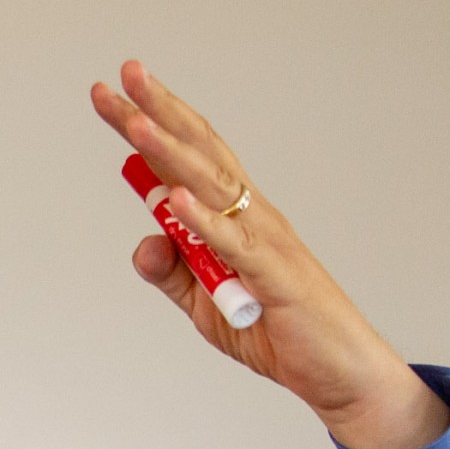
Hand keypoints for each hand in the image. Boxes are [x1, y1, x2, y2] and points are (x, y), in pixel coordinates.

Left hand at [89, 61, 447, 448]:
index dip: (152, 123)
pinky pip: (233, 242)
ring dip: (172, 152)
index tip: (114, 93)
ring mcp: (265, 240)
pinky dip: (203, 219)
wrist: (336, 371)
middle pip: (199, 152)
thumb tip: (143, 243)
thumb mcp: (204, 304)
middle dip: (159, 113)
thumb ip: (173, 272)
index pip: (186, 158)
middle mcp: (251, 214)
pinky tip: (173, 197)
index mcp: (234, 216)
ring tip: (135, 122)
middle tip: (123, 77)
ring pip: (212, 185)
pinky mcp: (274, 275)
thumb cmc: (277, 331)